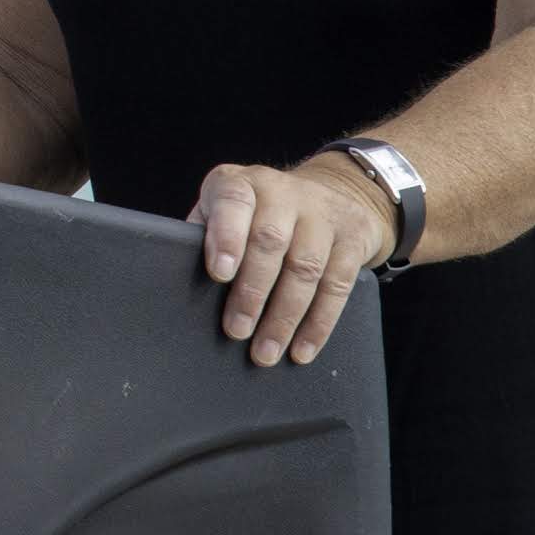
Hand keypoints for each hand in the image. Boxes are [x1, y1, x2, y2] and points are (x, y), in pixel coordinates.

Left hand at [192, 160, 395, 368]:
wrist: (335, 191)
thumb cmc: (260, 212)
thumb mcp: (227, 208)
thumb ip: (206, 234)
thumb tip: (181, 281)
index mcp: (243, 183)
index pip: (233, 201)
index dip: (226, 237)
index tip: (219, 274)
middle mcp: (283, 192)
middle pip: (270, 242)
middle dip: (252, 292)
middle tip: (237, 331)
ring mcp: (322, 214)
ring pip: (306, 268)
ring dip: (284, 317)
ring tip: (265, 351)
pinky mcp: (352, 238)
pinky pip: (337, 285)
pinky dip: (318, 323)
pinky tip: (302, 349)